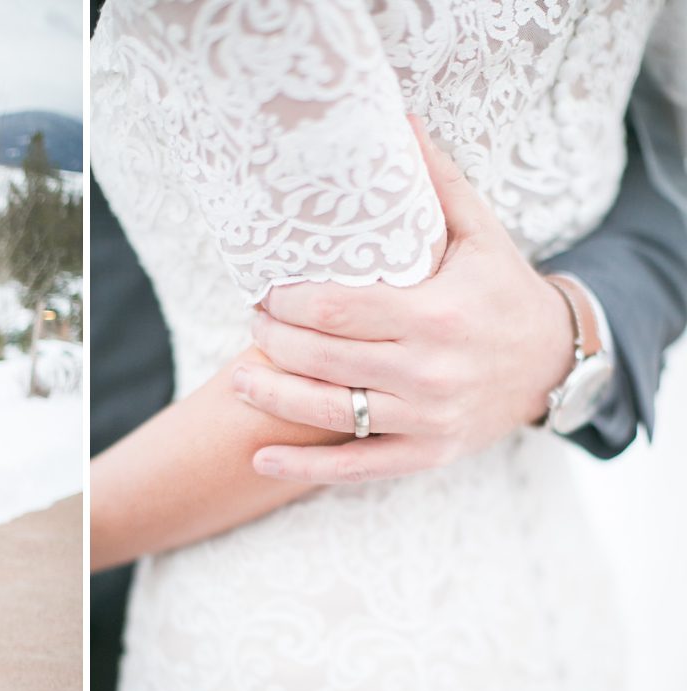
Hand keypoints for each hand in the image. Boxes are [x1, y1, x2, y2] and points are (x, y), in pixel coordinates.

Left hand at [233, 116, 577, 483]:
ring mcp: (428, 420)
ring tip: (238, 377)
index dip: (289, 303)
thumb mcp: (479, 232)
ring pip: (331, 412)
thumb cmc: (503, 290)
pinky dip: (304, 469)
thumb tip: (397, 119)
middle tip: (252, 321)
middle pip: (325, 358)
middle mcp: (431, 372)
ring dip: (273, 396)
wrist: (554, 361)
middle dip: (275, 340)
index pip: (339, 310)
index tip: (262, 290)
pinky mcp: (426, 454)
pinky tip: (261, 458)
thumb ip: (436, 183)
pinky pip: (355, 468)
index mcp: (438, 315)